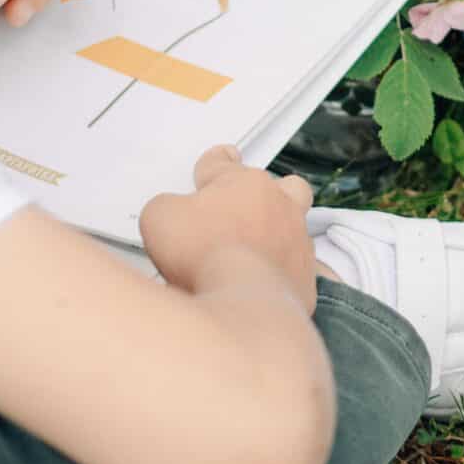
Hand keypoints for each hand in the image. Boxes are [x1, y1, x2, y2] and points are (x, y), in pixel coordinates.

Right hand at [140, 145, 317, 311]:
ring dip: (278, 225)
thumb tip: (170, 213)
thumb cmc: (205, 256)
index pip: (221, 162)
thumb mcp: (159, 219)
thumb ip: (164, 207)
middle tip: (237, 210)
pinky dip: (282, 267)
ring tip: (258, 242)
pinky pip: (297, 262)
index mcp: (240, 182)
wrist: (244, 304)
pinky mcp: (304, 272)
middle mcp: (275, 202)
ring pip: (294, 216)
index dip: (213, 162)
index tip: (218, 160)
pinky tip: (263, 280)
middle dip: (256, 192)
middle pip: (271, 183)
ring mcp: (295, 236)